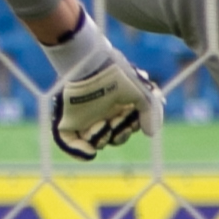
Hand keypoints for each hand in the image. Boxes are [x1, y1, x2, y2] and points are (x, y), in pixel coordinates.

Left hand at [48, 45, 158, 159]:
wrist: (93, 66)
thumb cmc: (118, 76)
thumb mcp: (143, 93)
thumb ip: (151, 113)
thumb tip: (151, 133)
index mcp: (116, 106)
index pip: (125, 127)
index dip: (130, 128)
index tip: (132, 123)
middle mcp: (100, 113)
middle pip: (112, 137)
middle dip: (119, 136)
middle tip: (117, 122)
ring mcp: (83, 117)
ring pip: (94, 141)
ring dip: (102, 139)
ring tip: (104, 124)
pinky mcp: (67, 120)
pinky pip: (68, 142)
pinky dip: (78, 151)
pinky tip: (90, 152)